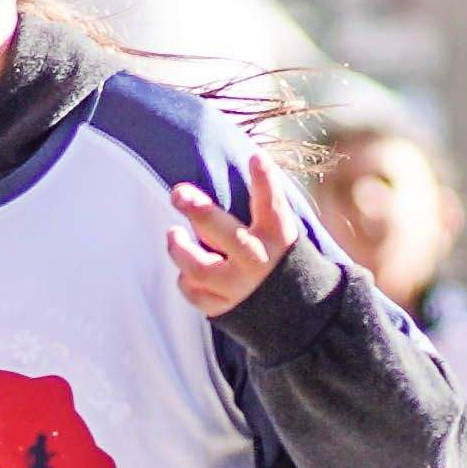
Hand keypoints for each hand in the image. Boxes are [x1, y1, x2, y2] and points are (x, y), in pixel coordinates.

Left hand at [163, 145, 305, 315]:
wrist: (292, 311)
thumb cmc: (273, 255)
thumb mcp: (274, 230)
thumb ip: (251, 209)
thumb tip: (208, 185)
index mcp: (278, 236)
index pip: (273, 205)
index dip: (265, 180)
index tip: (255, 157)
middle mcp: (260, 261)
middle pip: (228, 236)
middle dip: (201, 212)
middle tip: (178, 193)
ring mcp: (241, 287)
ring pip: (201, 268)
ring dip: (180, 249)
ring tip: (173, 234)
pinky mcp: (225, 308)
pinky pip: (195, 293)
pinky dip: (186, 280)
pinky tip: (186, 271)